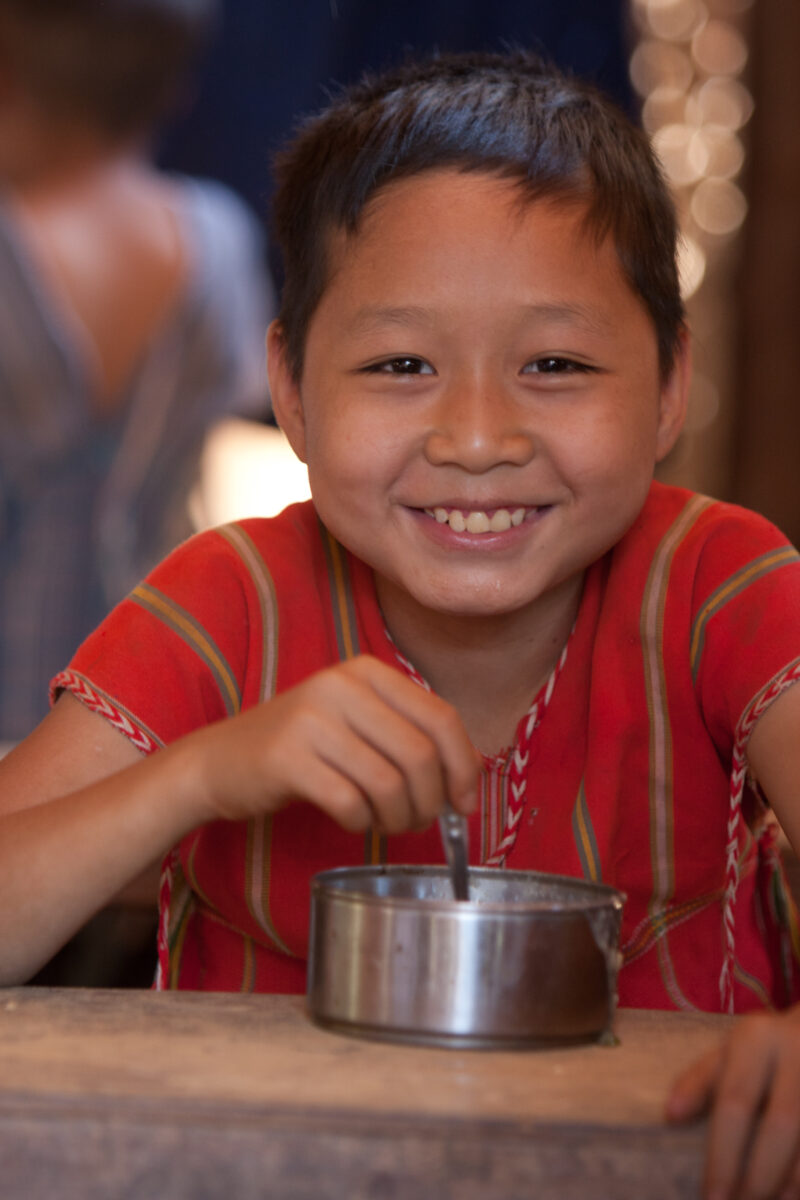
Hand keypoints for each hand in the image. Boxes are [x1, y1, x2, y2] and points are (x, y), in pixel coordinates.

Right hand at [192, 655, 480, 832]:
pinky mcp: (287, 758)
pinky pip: (351, 803)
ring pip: (390, 783)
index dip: (464, 766)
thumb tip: (468, 778)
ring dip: (399, 818)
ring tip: (386, 824)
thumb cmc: (301, 748)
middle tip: (419, 822)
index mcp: (367, 671)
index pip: (441, 716)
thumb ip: (409, 736)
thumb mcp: (357, 723)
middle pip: (421, 754)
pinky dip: (361, 824)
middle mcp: (341, 685)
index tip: (465, 804)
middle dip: (431, 802)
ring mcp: (311, 719)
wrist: (218, 761)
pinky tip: (352, 821)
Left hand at [666, 1006, 799, 1198]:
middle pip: (780, 1125)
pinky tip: (794, 1195)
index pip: (736, 1103)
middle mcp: (796, 1052)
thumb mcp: (727, 1052)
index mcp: (757, 1039)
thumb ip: (700, 1082)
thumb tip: (670, 1116)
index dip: (724, 1154)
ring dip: (790, 1183)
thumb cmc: (761, 1049)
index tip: (711, 1198)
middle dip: (760, 1177)